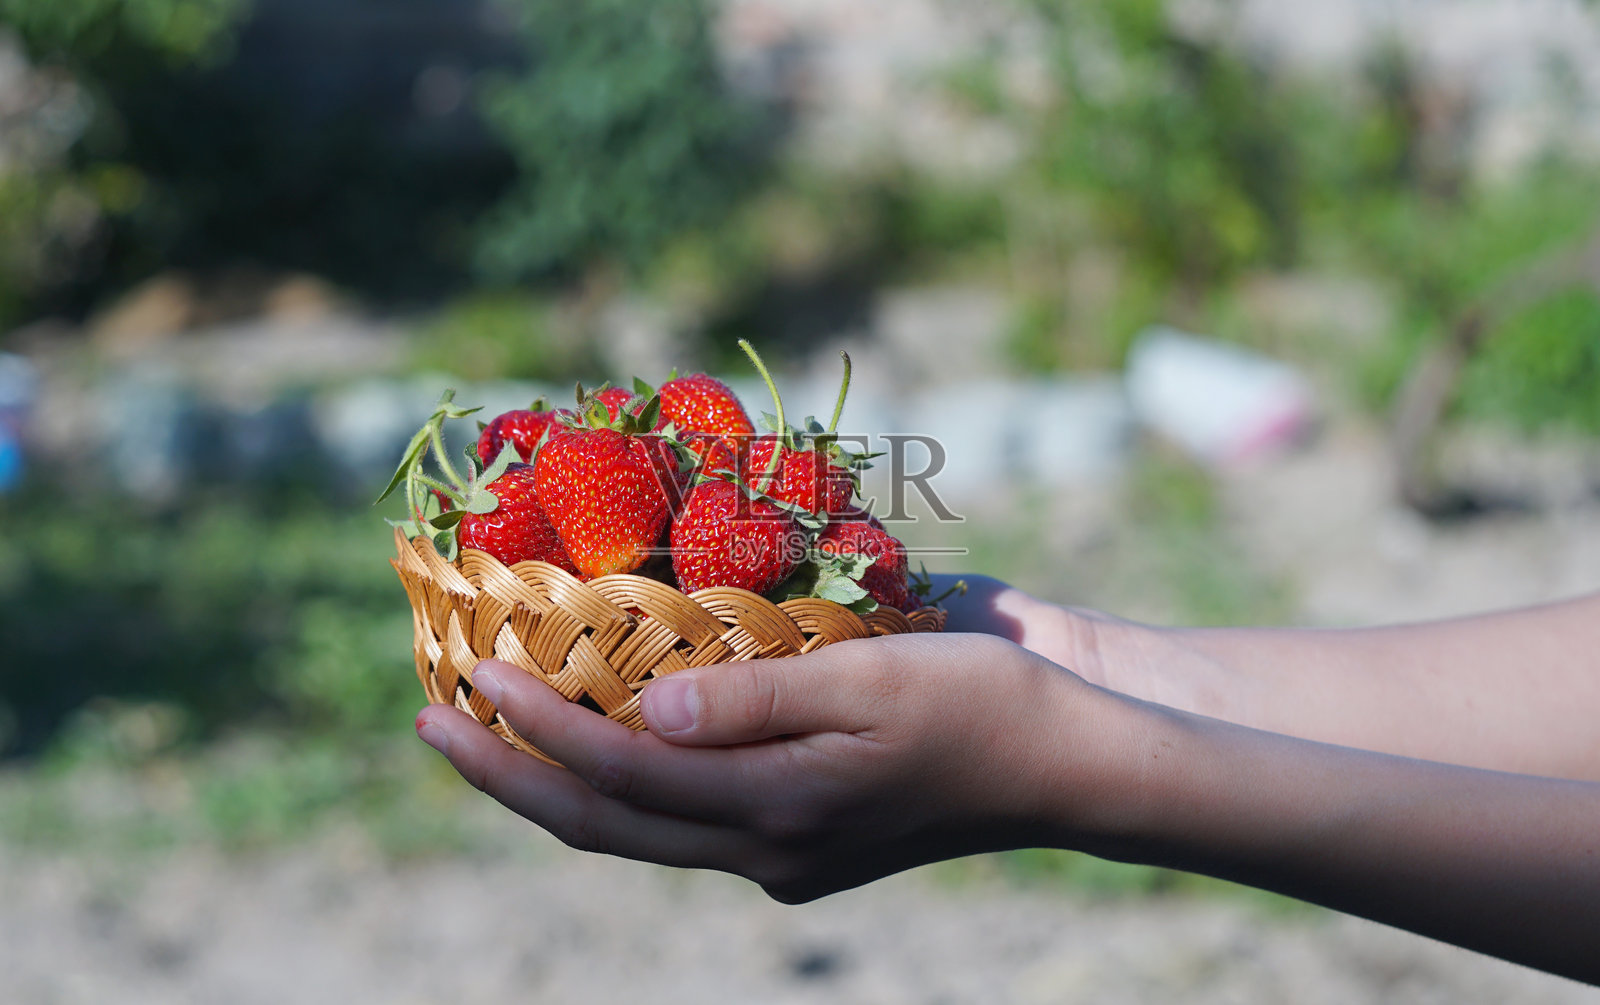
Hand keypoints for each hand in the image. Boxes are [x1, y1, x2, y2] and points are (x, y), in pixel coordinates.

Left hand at [415, 632, 1122, 902]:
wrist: (1065, 763)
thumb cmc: (982, 702)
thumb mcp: (872, 682)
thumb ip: (753, 702)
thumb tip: (642, 721)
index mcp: (780, 811)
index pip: (623, 778)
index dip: (535, 730)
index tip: (467, 677)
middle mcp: (766, 848)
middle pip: (607, 825)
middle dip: (509, 777)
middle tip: (428, 722)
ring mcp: (783, 852)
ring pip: (639, 830)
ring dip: (555, 784)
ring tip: (488, 731)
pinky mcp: (802, 837)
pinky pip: (684, 817)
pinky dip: (625, 783)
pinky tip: (602, 738)